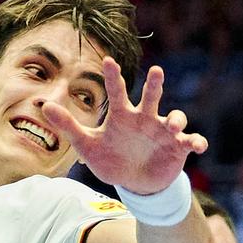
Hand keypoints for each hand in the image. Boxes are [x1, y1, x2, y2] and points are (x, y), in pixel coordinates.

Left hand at [40, 58, 206, 194]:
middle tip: (155, 71)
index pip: (117, 92)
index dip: (113, 77)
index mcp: (123, 116)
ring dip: (175, 119)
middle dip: (153, 85)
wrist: (133, 181)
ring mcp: (163, 132)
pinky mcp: (177, 147)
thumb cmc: (110, 159)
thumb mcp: (87, 145)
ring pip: (174, 117)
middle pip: (150, 97)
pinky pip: (190, 141)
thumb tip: (45, 107)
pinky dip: (195, 141)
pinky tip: (197, 146)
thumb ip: (68, 126)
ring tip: (171, 125)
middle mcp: (145, 118)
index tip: (109, 61)